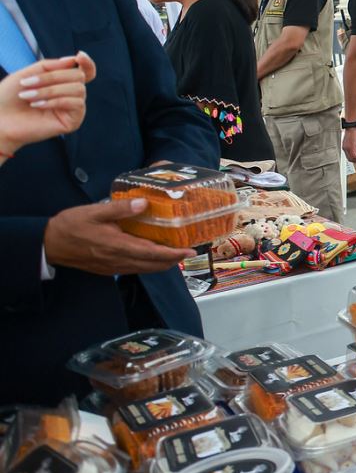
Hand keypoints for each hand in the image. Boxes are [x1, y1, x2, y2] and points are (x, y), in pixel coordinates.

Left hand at [0, 53, 94, 156]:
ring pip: (78, 89)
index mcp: (62, 83)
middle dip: (53, 77)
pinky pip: (75, 104)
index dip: (87, 63)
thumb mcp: (28, 74)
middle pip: (79, 77)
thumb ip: (51, 66)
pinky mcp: (73, 122)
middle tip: (27, 83)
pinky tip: (36, 105)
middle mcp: (71, 95)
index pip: (84, 72)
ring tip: (28, 96)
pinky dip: (54, 101)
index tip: (79, 56)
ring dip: (50, 90)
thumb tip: (74, 60)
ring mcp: (73, 109)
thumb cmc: (8, 97)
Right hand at [44, 198, 191, 274]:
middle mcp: (118, 260)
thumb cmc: (71, 226)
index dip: (173, 254)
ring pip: (144, 269)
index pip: (152, 253)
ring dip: (161, 264)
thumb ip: (120, 208)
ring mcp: (113, 267)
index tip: (189, 251)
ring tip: (175, 254)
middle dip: (172, 260)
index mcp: (118, 246)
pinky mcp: (108, 269)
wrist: (49, 244)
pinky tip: (151, 256)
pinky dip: (148, 265)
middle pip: (152, 265)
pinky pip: (134, 269)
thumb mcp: (95, 212)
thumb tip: (144, 203)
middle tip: (188, 252)